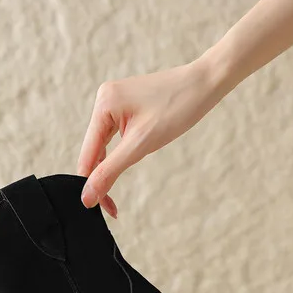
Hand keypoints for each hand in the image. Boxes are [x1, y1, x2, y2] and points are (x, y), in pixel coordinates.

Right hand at [76, 56, 227, 216]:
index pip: (87, 155)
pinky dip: (121, 154)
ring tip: (123, 184)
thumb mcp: (141, 145)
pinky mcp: (124, 106)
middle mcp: (103, 100)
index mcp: (103, 105)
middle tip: (113, 207)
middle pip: (93, 151)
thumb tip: (87, 196)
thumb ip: (110, 172)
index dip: (91, 184)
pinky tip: (131, 160)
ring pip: (103, 146)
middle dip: (102, 178)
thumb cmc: (178, 108)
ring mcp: (113, 102)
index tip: (100, 208)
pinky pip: (114, 137)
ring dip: (111, 167)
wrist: (205, 84)